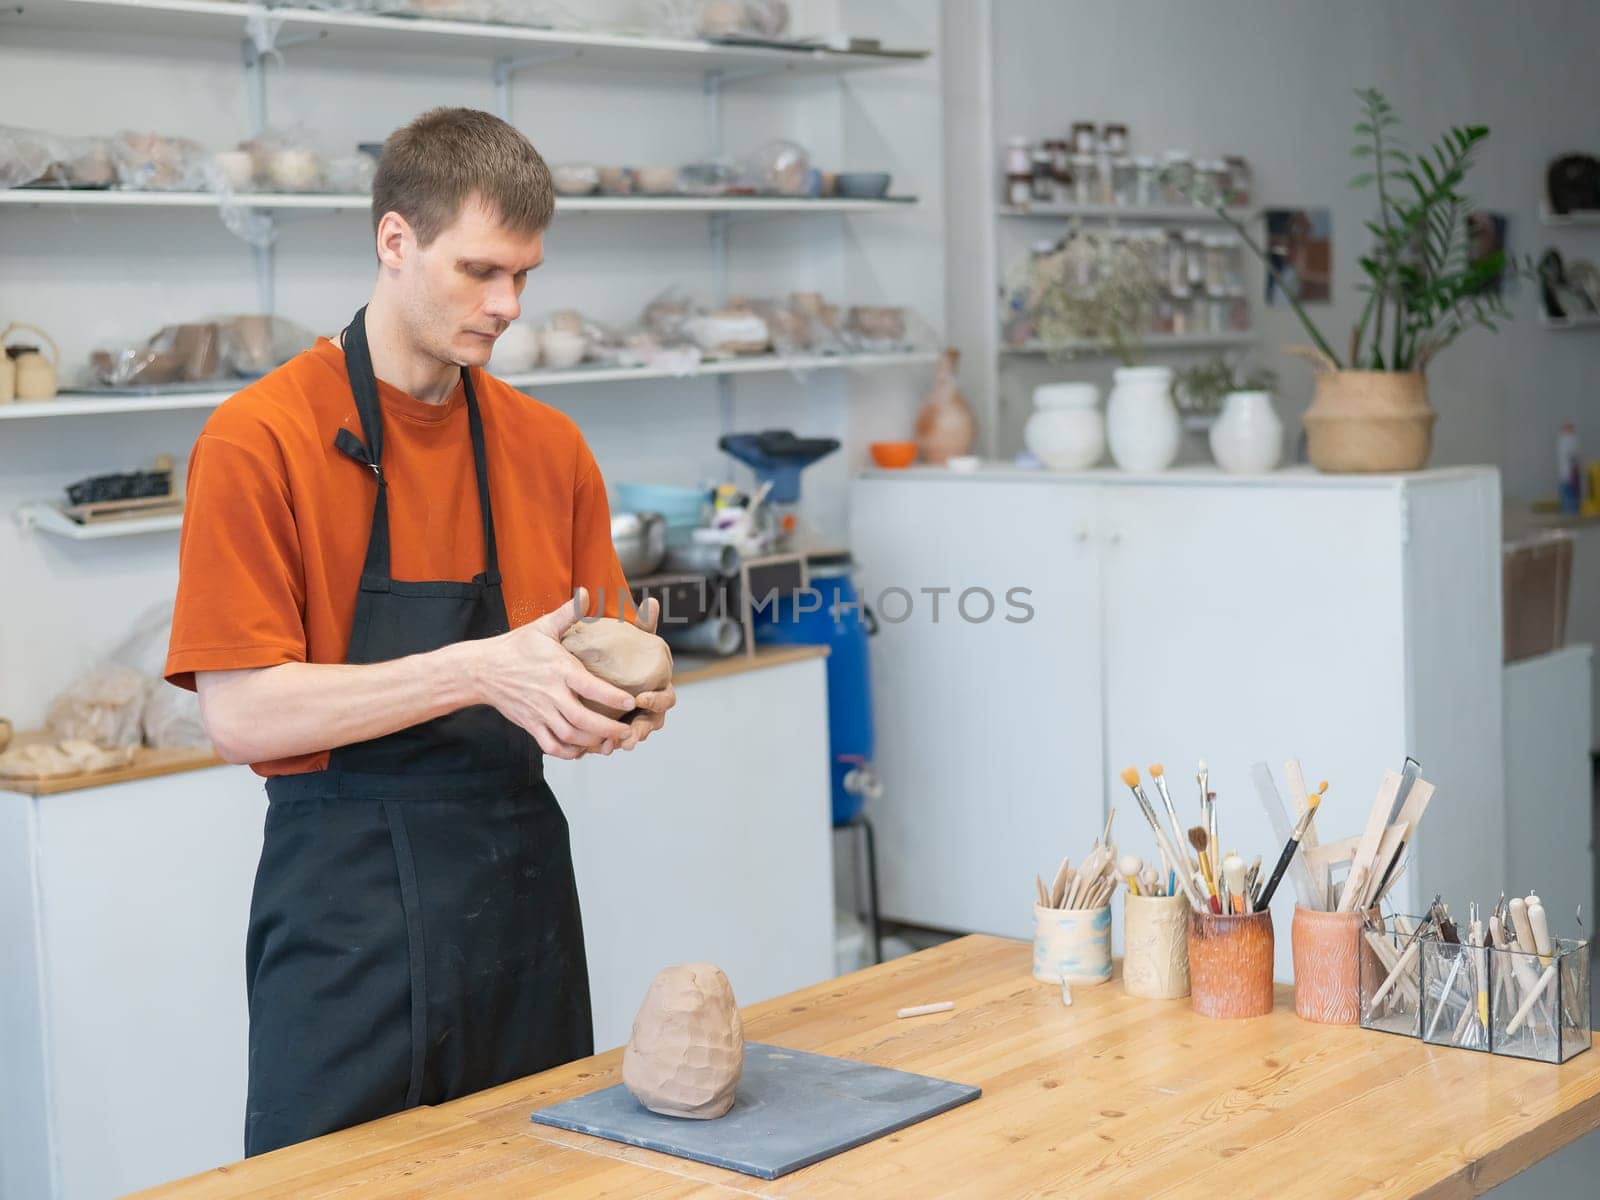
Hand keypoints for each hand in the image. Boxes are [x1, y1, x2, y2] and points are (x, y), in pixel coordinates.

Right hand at [471, 588, 635, 760]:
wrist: (481, 669)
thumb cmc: (515, 647)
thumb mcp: (542, 627)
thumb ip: (567, 613)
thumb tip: (584, 592)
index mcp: (559, 669)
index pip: (590, 687)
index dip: (612, 697)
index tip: (630, 702)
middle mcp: (551, 694)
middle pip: (583, 720)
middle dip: (608, 730)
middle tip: (627, 732)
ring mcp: (540, 712)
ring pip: (570, 735)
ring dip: (592, 742)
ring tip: (610, 743)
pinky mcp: (530, 724)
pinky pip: (550, 745)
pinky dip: (568, 752)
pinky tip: (582, 749)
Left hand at [591, 597, 675, 753]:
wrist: (603, 667)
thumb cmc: (623, 652)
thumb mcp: (632, 638)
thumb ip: (643, 624)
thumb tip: (652, 601)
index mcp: (658, 687)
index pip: (666, 698)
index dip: (657, 700)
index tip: (642, 697)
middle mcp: (649, 707)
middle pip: (653, 722)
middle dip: (642, 730)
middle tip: (630, 735)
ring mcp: (636, 720)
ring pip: (635, 735)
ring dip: (625, 742)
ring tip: (612, 747)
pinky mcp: (620, 728)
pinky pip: (617, 741)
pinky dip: (609, 745)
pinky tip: (598, 749)